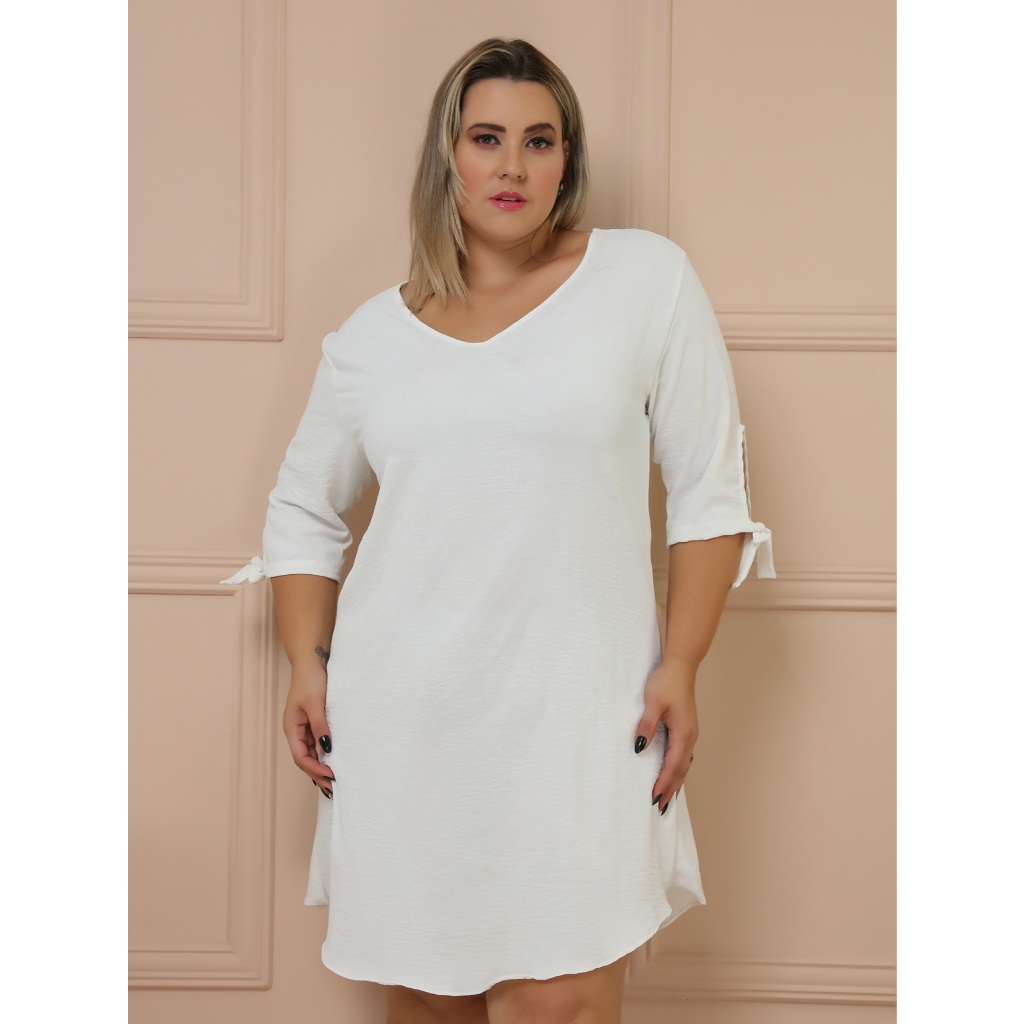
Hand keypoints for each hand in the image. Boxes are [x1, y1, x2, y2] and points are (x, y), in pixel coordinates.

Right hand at [282, 657, 335, 797]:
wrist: (312, 661)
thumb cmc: (310, 680)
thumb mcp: (316, 704)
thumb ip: (320, 726)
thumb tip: (327, 748)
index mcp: (292, 728)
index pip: (300, 757)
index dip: (314, 769)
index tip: (330, 776)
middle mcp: (296, 730)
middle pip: (305, 758)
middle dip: (317, 773)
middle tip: (333, 788)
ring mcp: (304, 726)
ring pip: (311, 753)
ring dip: (320, 766)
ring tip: (334, 780)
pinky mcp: (313, 721)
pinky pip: (317, 743)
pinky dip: (323, 754)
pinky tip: (333, 761)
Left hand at [634, 658, 698, 814]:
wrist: (681, 666)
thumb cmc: (666, 682)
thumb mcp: (653, 703)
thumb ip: (646, 726)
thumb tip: (638, 748)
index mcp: (683, 733)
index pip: (673, 766)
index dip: (663, 783)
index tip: (654, 798)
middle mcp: (690, 736)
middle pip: (681, 770)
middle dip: (671, 789)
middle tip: (662, 809)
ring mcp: (690, 733)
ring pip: (684, 764)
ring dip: (676, 781)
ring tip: (667, 798)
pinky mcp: (686, 728)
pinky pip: (683, 755)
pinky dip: (678, 769)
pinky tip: (673, 773)